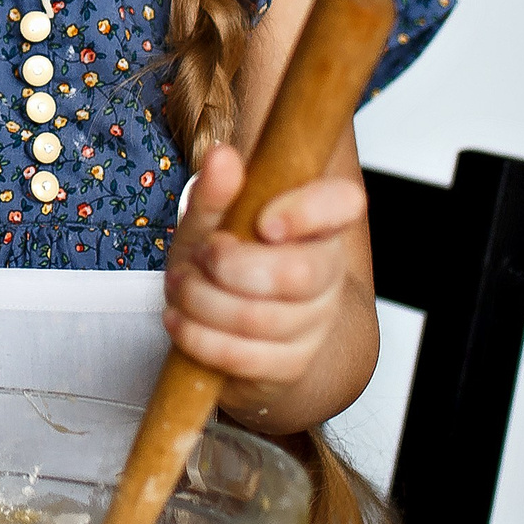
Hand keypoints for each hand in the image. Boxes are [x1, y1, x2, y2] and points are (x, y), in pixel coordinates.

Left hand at [163, 142, 365, 421]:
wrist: (233, 328)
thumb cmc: (225, 263)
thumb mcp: (211, 221)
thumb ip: (216, 192)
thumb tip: (223, 158)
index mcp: (317, 223)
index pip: (343, 204)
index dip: (308, 211)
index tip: (263, 222)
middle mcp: (327, 272)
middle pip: (299, 273)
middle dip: (232, 267)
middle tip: (200, 257)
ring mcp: (314, 323)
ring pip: (261, 318)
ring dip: (203, 302)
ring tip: (180, 288)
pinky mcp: (290, 364)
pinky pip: (246, 357)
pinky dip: (200, 337)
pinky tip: (180, 322)